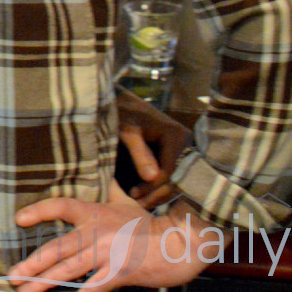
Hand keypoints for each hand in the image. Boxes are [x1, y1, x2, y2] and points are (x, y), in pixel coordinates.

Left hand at [9, 182, 208, 290]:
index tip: (19, 220)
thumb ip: (110, 192)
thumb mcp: (127, 203)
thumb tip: (102, 174)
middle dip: (33, 264)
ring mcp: (107, 252)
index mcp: (94, 212)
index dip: (38, 212)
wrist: (184, 240)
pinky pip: (96, 286)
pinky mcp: (121, 272)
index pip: (60, 206)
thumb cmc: (154, 224)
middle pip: (58, 248)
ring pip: (69, 269)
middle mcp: (96, 231)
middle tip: (12, 275)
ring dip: (45, 282)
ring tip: (25, 290)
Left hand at [115, 88, 189, 208]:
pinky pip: (173, 173)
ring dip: (159, 192)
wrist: (122, 102)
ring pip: (175, 178)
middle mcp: (186, 142)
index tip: (134, 196)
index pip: (170, 170)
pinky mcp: (177, 153)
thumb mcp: (127, 132)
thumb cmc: (122, 113)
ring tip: (140, 202)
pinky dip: (160, 184)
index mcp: (176, 136)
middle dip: (157, 193)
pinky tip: (146, 194)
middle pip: (176, 177)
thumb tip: (153, 177)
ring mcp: (184, 148)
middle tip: (138, 205)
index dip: (153, 186)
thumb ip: (140, 153)